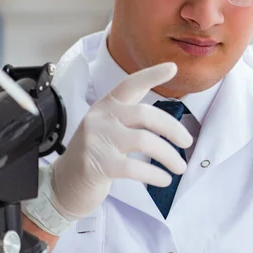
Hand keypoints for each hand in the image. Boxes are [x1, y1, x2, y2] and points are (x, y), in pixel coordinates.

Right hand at [50, 62, 192, 219]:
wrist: (64, 184)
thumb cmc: (97, 154)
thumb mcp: (109, 127)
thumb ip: (132, 118)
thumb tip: (171, 123)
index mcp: (107, 105)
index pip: (130, 84)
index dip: (152, 75)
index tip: (173, 68)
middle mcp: (101, 118)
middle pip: (145, 115)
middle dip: (173, 128)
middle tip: (188, 141)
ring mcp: (97, 140)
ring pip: (144, 141)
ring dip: (169, 156)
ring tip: (180, 167)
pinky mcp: (97, 164)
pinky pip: (135, 167)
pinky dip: (155, 174)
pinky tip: (164, 180)